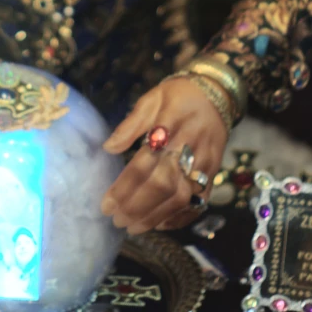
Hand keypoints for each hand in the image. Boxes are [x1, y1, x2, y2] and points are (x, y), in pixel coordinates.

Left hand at [100, 78, 228, 233]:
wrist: (216, 94)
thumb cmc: (177, 96)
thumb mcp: (151, 100)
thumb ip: (129, 125)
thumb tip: (108, 148)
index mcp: (168, 125)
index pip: (144, 162)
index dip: (125, 186)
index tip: (106, 204)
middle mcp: (188, 146)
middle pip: (163, 184)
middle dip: (138, 206)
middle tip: (116, 219)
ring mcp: (204, 161)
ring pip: (181, 196)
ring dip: (156, 216)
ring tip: (133, 227)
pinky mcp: (214, 171)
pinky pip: (200, 200)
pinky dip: (181, 216)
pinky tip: (161, 224)